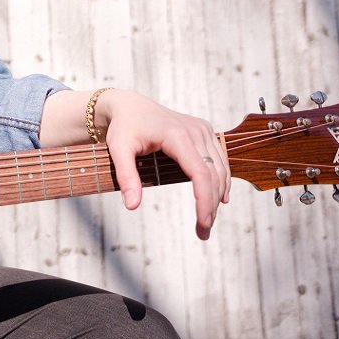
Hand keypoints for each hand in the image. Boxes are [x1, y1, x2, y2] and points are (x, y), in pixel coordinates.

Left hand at [99, 90, 230, 239]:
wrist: (130, 105)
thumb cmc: (124, 127)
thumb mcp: (118, 150)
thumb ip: (126, 176)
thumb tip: (132, 205)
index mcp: (177, 135)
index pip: (200, 173)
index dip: (205, 201)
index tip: (202, 225)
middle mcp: (195, 130)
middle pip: (213, 175)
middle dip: (211, 206)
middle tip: (203, 233)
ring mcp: (202, 129)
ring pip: (220, 168)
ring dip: (217, 196)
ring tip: (206, 221)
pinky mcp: (204, 131)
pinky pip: (219, 159)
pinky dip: (220, 180)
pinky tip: (218, 198)